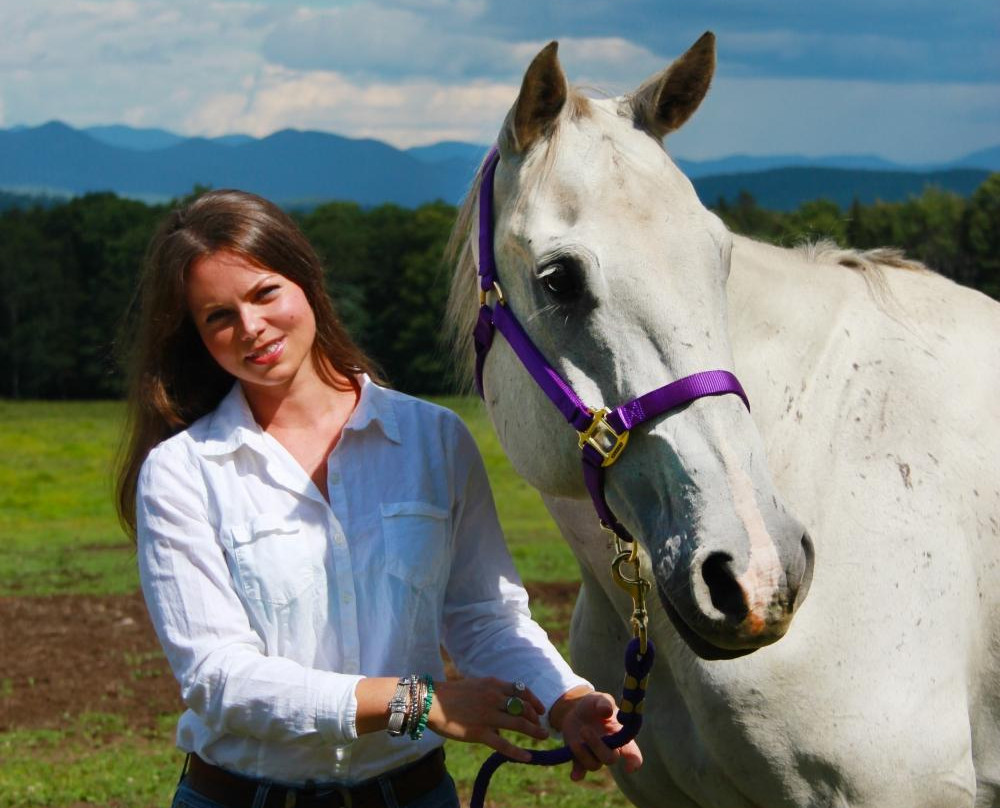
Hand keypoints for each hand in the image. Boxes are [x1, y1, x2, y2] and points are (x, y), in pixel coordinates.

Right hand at [428, 677, 548, 761]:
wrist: (431, 702)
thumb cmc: (452, 694)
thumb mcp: (476, 686)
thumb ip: (492, 693)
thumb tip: (505, 706)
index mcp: (493, 685)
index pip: (522, 691)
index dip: (534, 701)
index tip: (541, 709)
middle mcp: (494, 698)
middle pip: (524, 708)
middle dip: (536, 718)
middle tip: (541, 727)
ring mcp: (487, 715)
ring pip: (519, 724)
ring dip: (534, 731)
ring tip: (543, 737)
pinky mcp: (479, 733)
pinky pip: (503, 744)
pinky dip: (517, 752)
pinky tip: (527, 757)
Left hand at [556, 691, 642, 781]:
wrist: (575, 709)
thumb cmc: (593, 704)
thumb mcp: (599, 699)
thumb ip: (604, 703)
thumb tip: (606, 711)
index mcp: (620, 735)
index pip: (632, 752)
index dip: (634, 761)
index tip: (630, 767)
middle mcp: (610, 749)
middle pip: (610, 758)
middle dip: (597, 746)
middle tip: (584, 730)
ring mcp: (594, 755)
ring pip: (594, 765)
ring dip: (583, 754)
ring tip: (574, 739)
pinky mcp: (580, 758)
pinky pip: (580, 771)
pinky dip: (578, 774)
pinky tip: (574, 776)